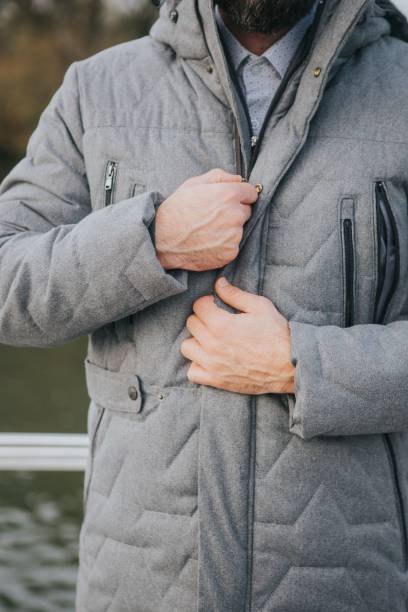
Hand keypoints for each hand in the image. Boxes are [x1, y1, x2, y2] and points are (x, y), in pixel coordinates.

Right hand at [155, 168, 258, 271]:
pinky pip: (233, 246)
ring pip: (240, 230)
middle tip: (213, 216)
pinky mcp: (230, 253)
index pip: (251, 193)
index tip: (230, 200)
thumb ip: (220, 176)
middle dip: (235, 212)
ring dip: (230, 229)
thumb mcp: (194, 184)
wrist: (162, 240)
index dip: (240, 195)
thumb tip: (239, 179)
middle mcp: (235, 215)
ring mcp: (234, 236)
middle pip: (247, 211)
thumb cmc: (176, 210)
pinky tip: (208, 242)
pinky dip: (224, 245)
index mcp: (228, 195)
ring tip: (208, 230)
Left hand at [181, 277, 294, 394]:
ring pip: (187, 347)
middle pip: (191, 324)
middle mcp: (212, 345)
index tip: (215, 303)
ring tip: (210, 339)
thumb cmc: (277, 334)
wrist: (289, 366)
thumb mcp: (260, 307)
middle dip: (202, 318)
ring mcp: (212, 364)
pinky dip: (197, 365)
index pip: (198, 306)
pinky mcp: (216, 380)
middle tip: (216, 320)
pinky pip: (192, 372)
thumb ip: (235, 294)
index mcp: (221, 324)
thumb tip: (219, 283)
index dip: (207, 301)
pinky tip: (209, 359)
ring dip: (196, 340)